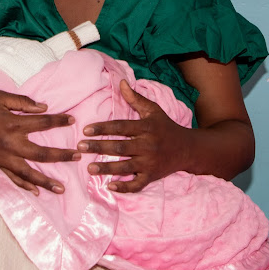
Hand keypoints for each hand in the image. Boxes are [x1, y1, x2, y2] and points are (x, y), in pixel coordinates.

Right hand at [0, 91, 79, 194]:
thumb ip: (21, 102)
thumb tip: (43, 107)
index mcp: (12, 124)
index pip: (42, 123)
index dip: (59, 121)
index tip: (73, 120)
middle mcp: (10, 144)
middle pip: (41, 153)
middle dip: (61, 155)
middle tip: (78, 157)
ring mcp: (2, 159)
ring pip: (28, 173)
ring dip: (46, 181)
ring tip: (62, 188)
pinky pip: (12, 180)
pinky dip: (24, 186)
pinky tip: (36, 192)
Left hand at [77, 80, 192, 192]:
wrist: (188, 149)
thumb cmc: (166, 127)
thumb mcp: (153, 110)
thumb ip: (136, 98)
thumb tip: (121, 82)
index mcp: (146, 128)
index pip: (121, 127)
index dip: (103, 128)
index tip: (86, 130)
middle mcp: (148, 146)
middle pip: (120, 147)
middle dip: (99, 147)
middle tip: (80, 148)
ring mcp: (150, 163)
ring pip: (125, 167)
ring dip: (106, 168)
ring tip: (89, 168)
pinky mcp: (152, 176)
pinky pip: (137, 184)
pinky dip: (124, 187)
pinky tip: (110, 186)